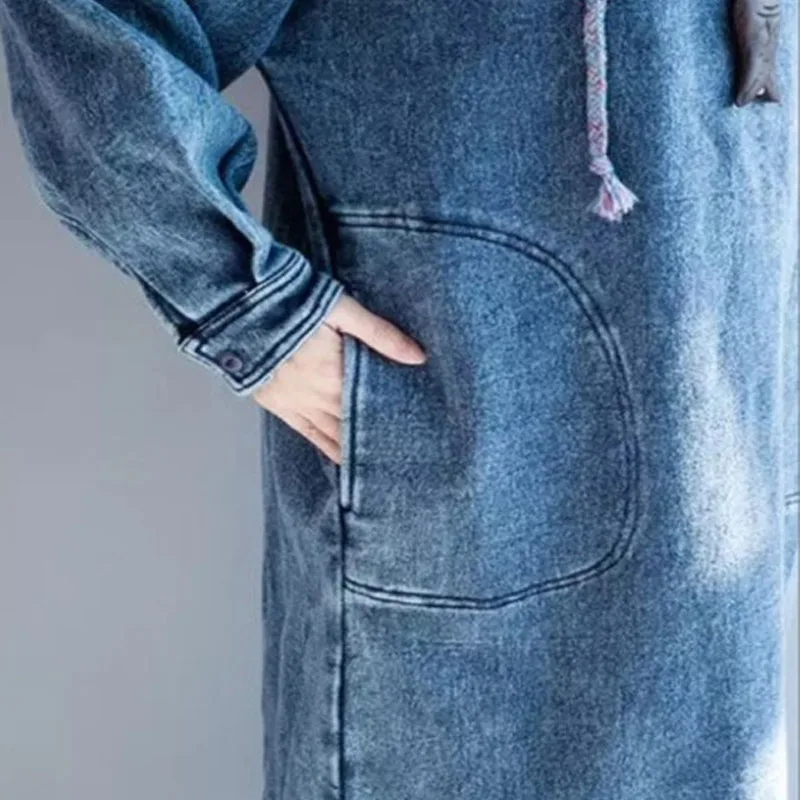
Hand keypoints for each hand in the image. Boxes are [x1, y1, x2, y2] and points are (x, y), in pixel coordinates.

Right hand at [251, 293, 426, 464]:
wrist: (241, 305)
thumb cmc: (293, 302)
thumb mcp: (343, 310)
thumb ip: (381, 334)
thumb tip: (418, 357)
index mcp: (336, 374)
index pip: (373, 404)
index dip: (392, 418)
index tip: (414, 433)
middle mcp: (318, 396)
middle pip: (355, 422)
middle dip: (377, 435)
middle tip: (403, 452)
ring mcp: (296, 403)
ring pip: (333, 434)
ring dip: (354, 446)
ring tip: (379, 461)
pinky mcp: (278, 405)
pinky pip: (307, 433)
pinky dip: (326, 446)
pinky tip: (342, 458)